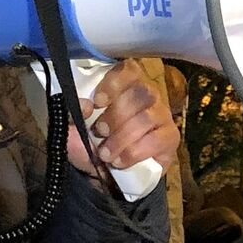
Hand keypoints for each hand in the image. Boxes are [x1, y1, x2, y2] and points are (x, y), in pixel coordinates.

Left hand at [66, 59, 178, 177]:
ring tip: (105, 153)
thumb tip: (86, 105)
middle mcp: (147, 95)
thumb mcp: (73, 126)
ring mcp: (161, 115)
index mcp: (124, 84)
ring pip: (148, 117)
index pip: (129, 69)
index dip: (115, 83)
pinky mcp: (170, 138)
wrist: (105, 173)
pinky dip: (135, 152)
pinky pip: (158, 140)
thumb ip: (72, 112)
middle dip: (117, 115)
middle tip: (100, 132)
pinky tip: (120, 161)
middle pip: (141, 93)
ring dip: (123, 137)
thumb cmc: (91, 141)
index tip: (98, 102)